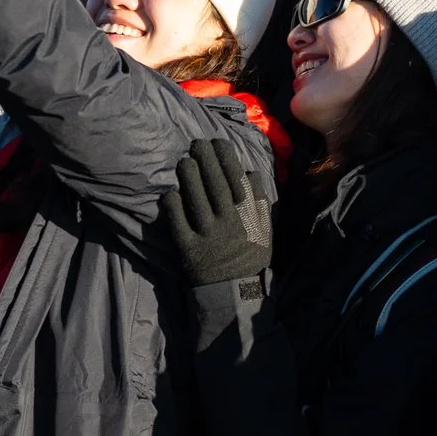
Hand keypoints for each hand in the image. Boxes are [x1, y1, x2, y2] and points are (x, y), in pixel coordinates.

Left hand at [160, 138, 271, 302]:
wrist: (234, 292)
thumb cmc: (250, 256)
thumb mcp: (265, 229)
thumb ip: (260, 201)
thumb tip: (249, 172)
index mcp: (247, 215)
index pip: (235, 177)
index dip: (225, 156)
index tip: (217, 142)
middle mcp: (227, 220)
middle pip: (214, 182)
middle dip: (205, 158)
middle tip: (196, 143)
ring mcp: (206, 234)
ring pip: (195, 197)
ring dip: (188, 176)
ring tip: (185, 162)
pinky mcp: (187, 247)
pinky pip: (177, 220)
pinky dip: (174, 204)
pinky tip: (171, 193)